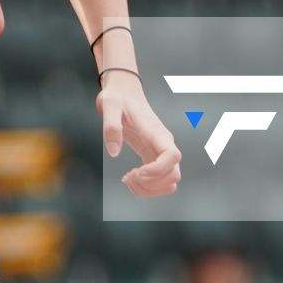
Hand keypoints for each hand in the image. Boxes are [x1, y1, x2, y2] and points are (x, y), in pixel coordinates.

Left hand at [97, 70, 181, 196]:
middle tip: (127, 176)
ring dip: (150, 189)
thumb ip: (111, 126)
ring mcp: (161, 152)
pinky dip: (147, 188)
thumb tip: (113, 152)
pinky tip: (130, 178)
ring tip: (128, 178)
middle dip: (150, 184)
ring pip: (171, 182)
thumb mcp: (109, 105)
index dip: (157, 170)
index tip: (136, 171)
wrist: (124, 93)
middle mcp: (164, 144)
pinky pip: (162, 182)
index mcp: (156, 132)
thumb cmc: (117, 98)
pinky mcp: (154, 158)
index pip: (172, 156)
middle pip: (174, 175)